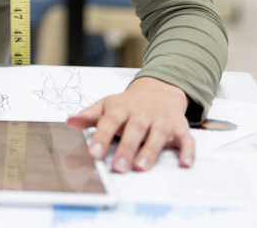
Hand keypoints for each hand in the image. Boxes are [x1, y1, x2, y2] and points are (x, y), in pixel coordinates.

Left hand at [66, 76, 193, 172]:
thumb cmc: (129, 103)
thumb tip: (69, 121)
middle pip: (133, 131)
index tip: (94, 153)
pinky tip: (185, 164)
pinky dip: (188, 151)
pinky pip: (186, 139)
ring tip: (141, 167)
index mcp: (121, 109)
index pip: (109, 122)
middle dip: (126, 149)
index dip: (101, 137)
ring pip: (157, 135)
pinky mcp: (179, 127)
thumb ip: (89, 116)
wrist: (159, 88)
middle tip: (119, 168)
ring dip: (150, 151)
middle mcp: (142, 114)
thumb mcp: (107, 105)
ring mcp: (161, 120)